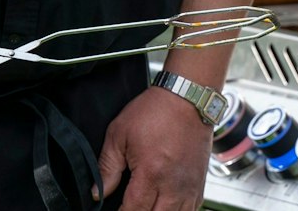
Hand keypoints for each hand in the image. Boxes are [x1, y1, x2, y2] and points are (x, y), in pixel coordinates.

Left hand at [96, 85, 209, 209]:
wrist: (188, 98)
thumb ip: (107, 167)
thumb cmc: (155, 111)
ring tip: (146, 205)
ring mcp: (189, 187)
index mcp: (151, 173)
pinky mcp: (200, 184)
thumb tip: (97, 193)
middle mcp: (173, 186)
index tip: (114, 210)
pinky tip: (164, 206)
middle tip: (130, 206)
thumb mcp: (119, 133)